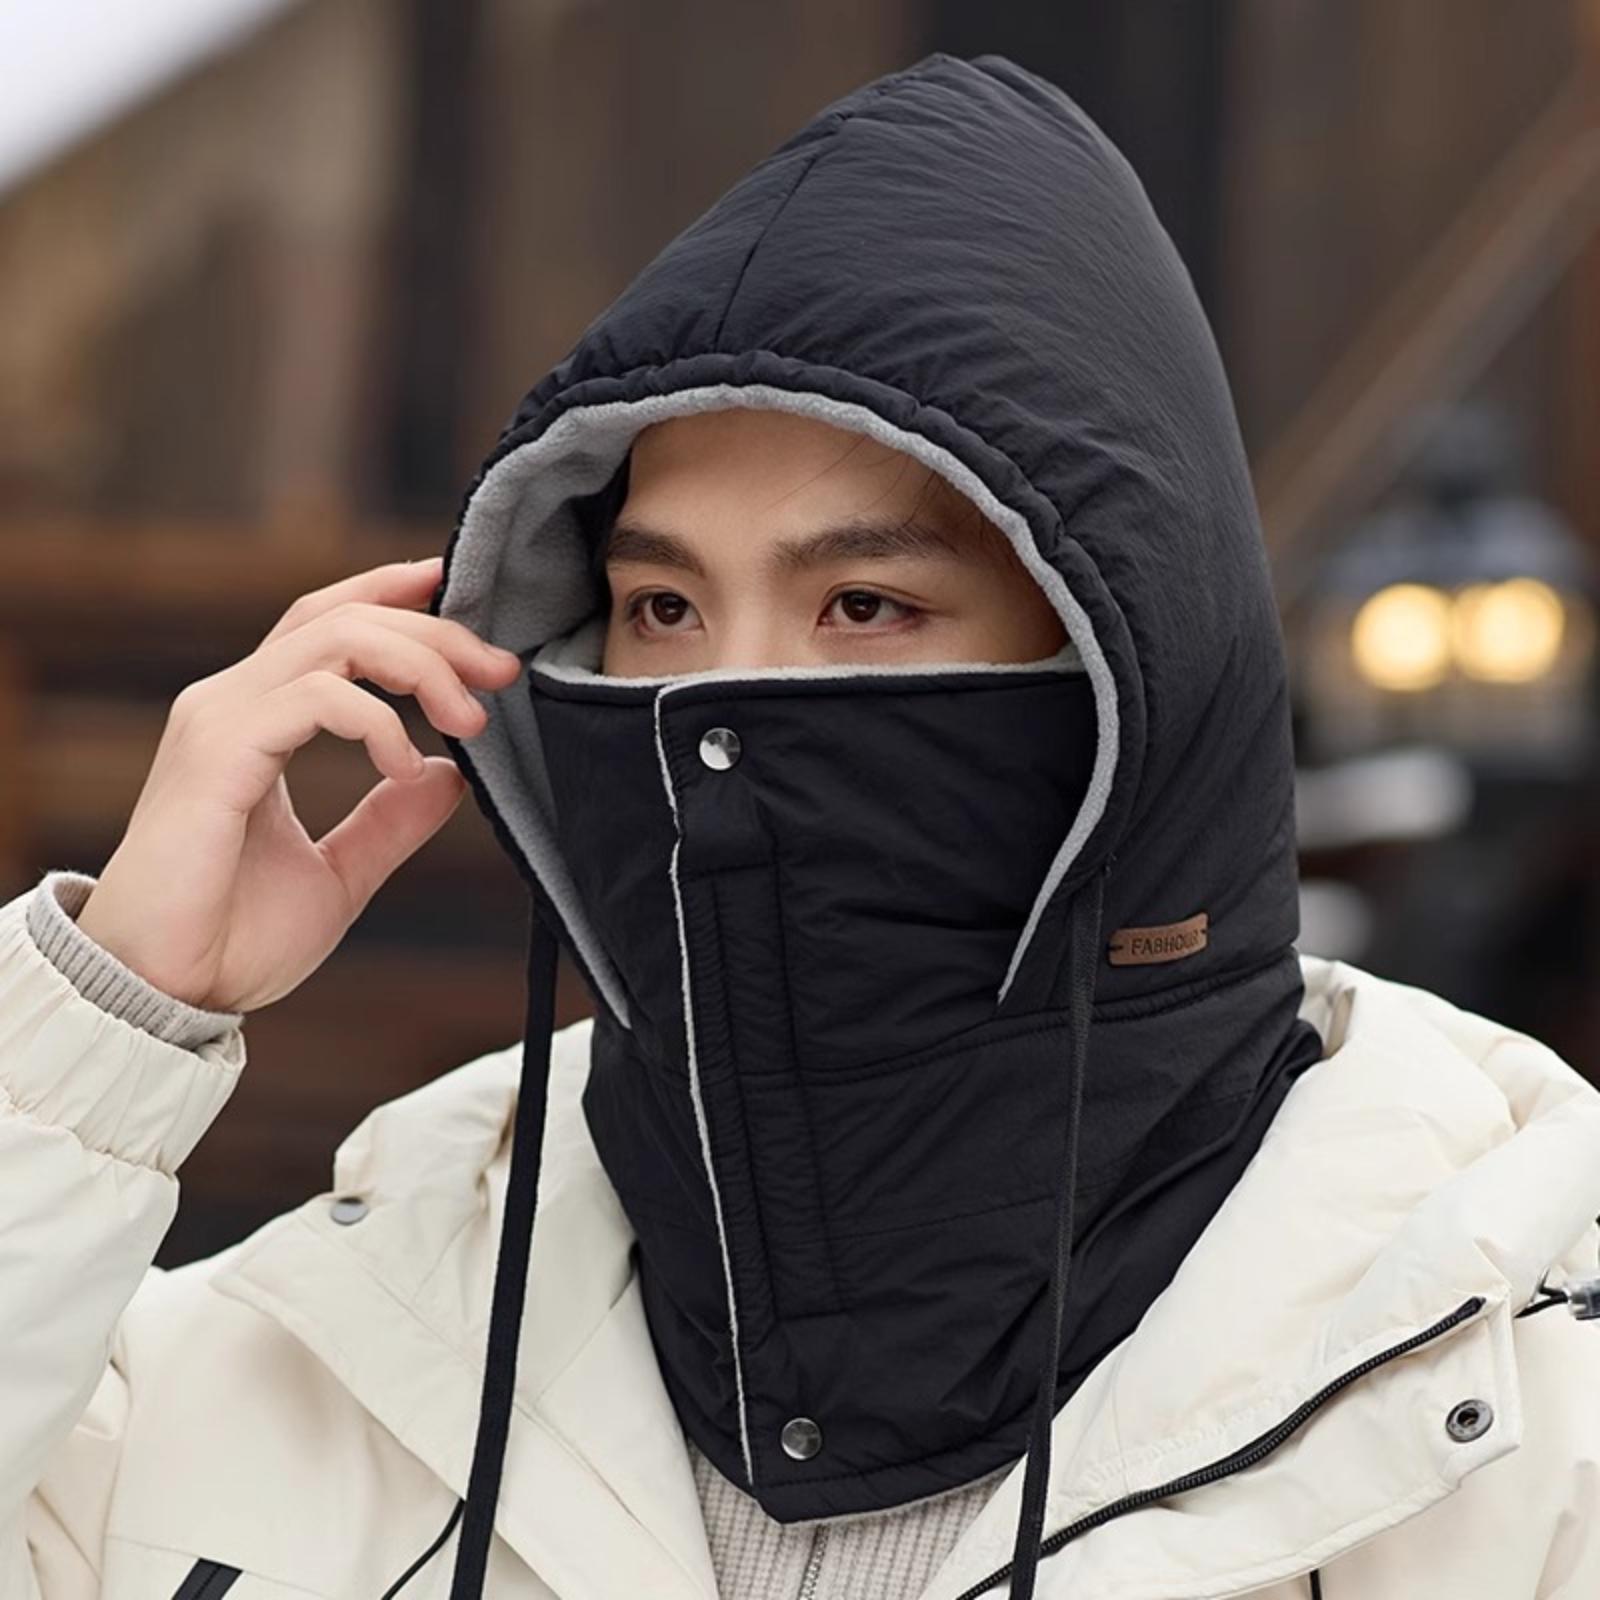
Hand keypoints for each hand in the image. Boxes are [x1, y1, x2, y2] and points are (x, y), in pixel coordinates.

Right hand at [74, 555, 519, 1013]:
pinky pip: (314, 697)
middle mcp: (233, 703)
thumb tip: (450, 776)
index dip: (392, 594)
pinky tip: (407, 767)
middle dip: (435, 632)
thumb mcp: (340, 874)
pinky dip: (376, 722)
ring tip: (470, 718)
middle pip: (344, 618)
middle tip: (501, 670)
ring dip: (420, 665)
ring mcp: (220, 720)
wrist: (164, 993)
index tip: (458, 589)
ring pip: (336, 639)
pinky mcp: (217, 753)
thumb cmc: (231, 938)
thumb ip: (391, 821)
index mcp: (257, 720)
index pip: (326, 623)